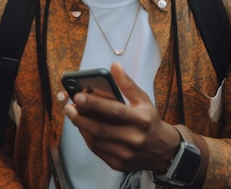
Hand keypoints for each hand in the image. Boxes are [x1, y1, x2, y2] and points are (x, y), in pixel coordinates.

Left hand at [64, 62, 179, 172]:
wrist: (161, 150)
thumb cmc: (149, 120)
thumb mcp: (143, 100)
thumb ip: (127, 84)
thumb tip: (114, 66)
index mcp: (141, 120)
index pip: (115, 111)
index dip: (95, 103)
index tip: (78, 96)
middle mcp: (134, 139)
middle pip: (101, 129)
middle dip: (81, 118)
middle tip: (69, 107)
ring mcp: (126, 154)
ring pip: (96, 141)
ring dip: (82, 127)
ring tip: (74, 115)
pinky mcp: (118, 164)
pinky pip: (97, 150)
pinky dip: (88, 138)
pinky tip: (84, 128)